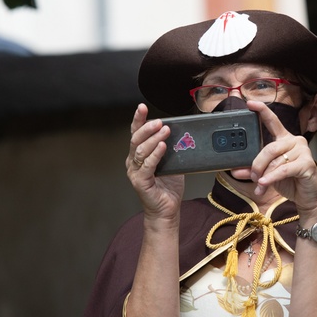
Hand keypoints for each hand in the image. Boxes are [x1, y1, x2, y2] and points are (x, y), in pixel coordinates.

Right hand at [126, 104, 184, 221]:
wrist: (167, 209)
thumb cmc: (169, 186)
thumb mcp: (173, 162)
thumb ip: (173, 149)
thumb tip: (182, 134)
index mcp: (139, 155)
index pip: (136, 133)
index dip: (138, 120)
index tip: (142, 107)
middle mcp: (133, 162)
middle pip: (136, 140)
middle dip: (147, 128)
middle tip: (160, 122)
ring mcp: (135, 172)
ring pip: (140, 151)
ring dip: (153, 139)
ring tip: (165, 131)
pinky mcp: (140, 182)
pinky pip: (147, 165)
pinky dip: (155, 154)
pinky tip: (163, 147)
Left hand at [238, 100, 316, 216]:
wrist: (309, 197)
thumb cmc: (291, 182)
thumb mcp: (268, 174)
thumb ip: (253, 170)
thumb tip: (236, 170)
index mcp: (284, 139)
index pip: (272, 121)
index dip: (262, 111)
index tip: (250, 103)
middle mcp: (294, 141)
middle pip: (269, 148)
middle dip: (257, 164)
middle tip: (252, 177)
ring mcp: (302, 151)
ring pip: (275, 161)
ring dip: (264, 176)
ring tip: (261, 186)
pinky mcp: (307, 163)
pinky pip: (283, 169)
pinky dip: (271, 178)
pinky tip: (264, 184)